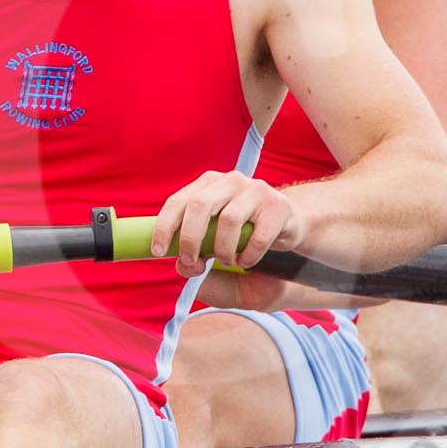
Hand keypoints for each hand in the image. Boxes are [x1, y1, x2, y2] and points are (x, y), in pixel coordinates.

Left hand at [151, 170, 301, 276]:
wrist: (288, 226)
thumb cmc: (243, 235)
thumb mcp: (213, 245)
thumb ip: (195, 256)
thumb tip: (184, 266)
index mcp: (208, 184)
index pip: (178, 201)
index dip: (165, 226)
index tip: (159, 251)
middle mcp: (231, 181)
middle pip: (200, 205)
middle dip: (191, 239)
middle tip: (191, 263)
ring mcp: (256, 190)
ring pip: (229, 219)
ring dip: (223, 250)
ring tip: (227, 261)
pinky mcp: (279, 206)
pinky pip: (258, 235)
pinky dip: (249, 255)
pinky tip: (247, 260)